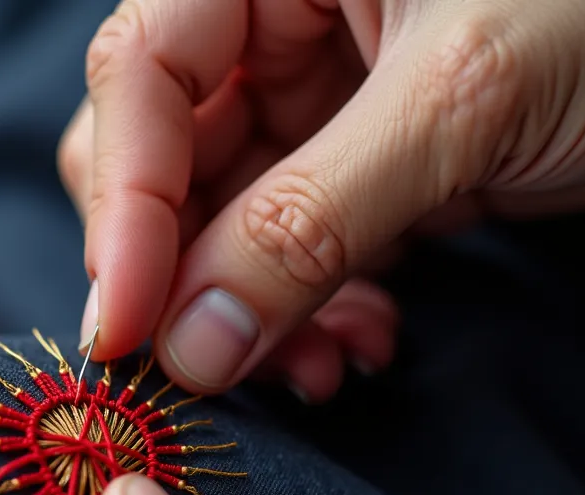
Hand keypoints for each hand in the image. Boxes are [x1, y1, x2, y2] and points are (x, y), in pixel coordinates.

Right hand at [61, 0, 584, 400]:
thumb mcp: (464, 98)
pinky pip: (295, 252)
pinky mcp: (370, 165)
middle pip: (164, 159)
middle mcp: (276, 22)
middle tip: (221, 370)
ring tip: (323, 366)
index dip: (121, 204)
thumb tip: (188, 343)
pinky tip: (362, 342)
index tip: (125, 330)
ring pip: (223, 223)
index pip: (143, 76)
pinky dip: (312, 311)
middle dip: (186, 276)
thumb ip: (311, 218)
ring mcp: (322, 98)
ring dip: (253, 314)